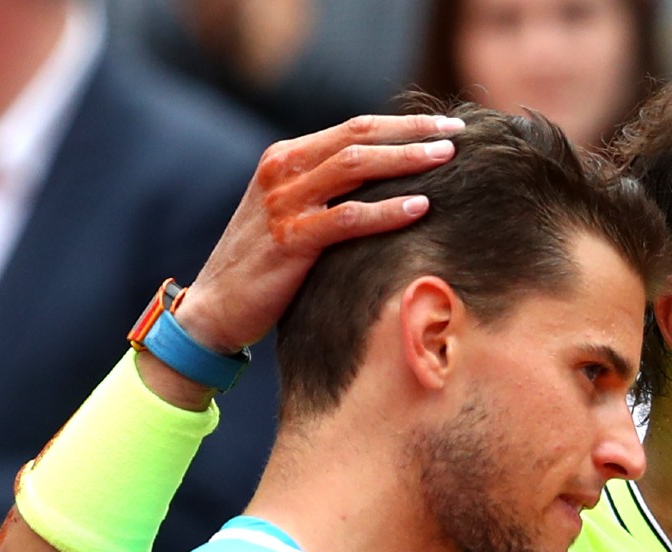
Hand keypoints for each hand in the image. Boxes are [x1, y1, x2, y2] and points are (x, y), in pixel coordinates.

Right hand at [173, 114, 465, 355]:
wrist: (214, 308)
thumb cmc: (265, 265)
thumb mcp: (293, 214)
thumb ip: (329, 192)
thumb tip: (392, 183)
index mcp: (286, 157)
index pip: (354, 127)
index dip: (403, 124)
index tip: (445, 126)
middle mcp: (282, 170)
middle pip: (359, 137)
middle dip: (412, 133)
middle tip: (457, 134)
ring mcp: (283, 203)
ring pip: (354, 168)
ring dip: (405, 161)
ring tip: (446, 160)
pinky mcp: (288, 240)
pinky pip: (346, 218)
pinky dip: (386, 211)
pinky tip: (420, 207)